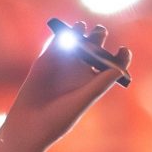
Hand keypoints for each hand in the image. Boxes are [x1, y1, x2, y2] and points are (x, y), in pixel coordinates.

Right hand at [0, 23, 130, 151]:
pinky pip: (56, 42)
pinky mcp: (46, 60)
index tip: (123, 50)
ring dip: (80, 31)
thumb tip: (118, 70)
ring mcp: (64, 64)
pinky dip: (61, 35)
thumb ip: (98, 86)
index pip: (112, 66)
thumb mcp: (80, 103)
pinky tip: (64, 33)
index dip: (121, 57)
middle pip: (95, 48)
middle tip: (100, 32)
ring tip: (81, 28)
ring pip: (76, 41)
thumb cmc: (57, 119)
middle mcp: (80, 72)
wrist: (28, 124)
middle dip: (99, 37)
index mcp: (93, 83)